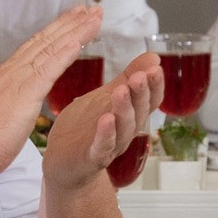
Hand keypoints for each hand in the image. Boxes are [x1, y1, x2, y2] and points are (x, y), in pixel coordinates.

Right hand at [0, 5, 102, 179]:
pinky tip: (78, 41)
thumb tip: (15, 104)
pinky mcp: (24, 93)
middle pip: (46, 40)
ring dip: (75, 31)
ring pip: (51, 48)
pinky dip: (64, 53)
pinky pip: (48, 69)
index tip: (73, 19)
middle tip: (90, 9)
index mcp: (6, 75)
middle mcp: (11, 71)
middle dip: (70, 23)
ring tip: (94, 17)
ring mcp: (16, 79)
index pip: (35, 47)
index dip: (56, 31)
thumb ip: (10, 102)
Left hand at [43, 49, 164, 192]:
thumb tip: (153, 56)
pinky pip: (102, 147)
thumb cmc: (85, 127)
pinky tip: (106, 119)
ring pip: (123, 128)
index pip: (149, 100)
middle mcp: (124, 131)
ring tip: (122, 90)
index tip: (155, 67)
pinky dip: (105, 134)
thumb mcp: (106, 96)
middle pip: (139, 112)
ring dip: (124, 109)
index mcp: (129, 114)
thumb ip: (127, 78)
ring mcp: (110, 146)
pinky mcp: (91, 157)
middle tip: (140, 76)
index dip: (155, 85)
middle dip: (140, 93)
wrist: (61, 161)